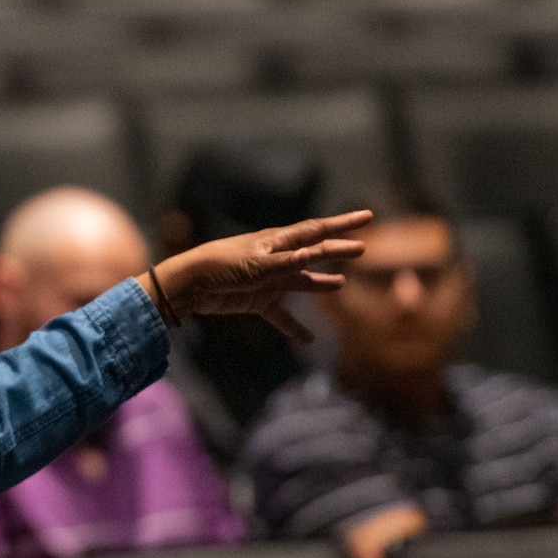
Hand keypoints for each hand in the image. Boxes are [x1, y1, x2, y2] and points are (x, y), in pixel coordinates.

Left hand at [146, 210, 371, 341]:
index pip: (317, 230)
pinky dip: (294, 327)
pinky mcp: (258, 301)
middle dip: (337, 250)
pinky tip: (307, 340)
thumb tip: (313, 254)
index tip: (367, 217)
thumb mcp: (257, 264)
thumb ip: (286, 262)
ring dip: (320, 283)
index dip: (343, 224)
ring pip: (302, 282)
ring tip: (340, 285)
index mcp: (278, 242)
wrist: (190, 284)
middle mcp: (278, 258)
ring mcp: (270, 280)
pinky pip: (281, 316)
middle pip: (314, 254)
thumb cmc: (221, 266)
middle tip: (361, 250)